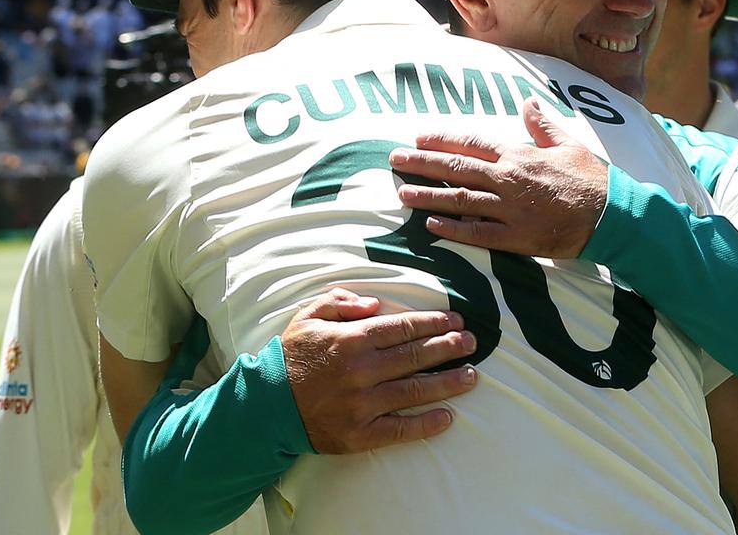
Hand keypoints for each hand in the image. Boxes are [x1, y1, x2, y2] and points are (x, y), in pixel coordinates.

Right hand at [281, 288, 478, 453]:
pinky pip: (400, 430)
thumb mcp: (309, 316)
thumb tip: (375, 303)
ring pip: (416, 392)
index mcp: (352, 340)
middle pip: (417, 356)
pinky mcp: (360, 435)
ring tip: (471, 376)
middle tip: (472, 342)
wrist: (266, 406)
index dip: (434, 322)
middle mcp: (362, 372)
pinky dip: (426, 425)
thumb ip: (342, 302)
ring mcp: (363, 405)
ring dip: (448, 383)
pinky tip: (448, 417)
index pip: (403, 328)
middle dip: (450, 346)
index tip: (455, 319)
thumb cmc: (291, 356)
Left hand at [389, 98, 607, 258]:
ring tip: (402, 194)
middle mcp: (508, 178)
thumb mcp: (567, 144)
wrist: (613, 214)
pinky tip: (431, 227)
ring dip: (428, 196)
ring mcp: (510, 209)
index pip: (471, 143)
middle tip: (394, 160)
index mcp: (518, 155)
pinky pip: (477, 233)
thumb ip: (542, 126)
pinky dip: (453, 229)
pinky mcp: (516, 237)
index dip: (442, 140)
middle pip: (456, 168)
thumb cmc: (592, 179)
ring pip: (459, 200)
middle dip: (422, 163)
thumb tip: (528, 103)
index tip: (418, 138)